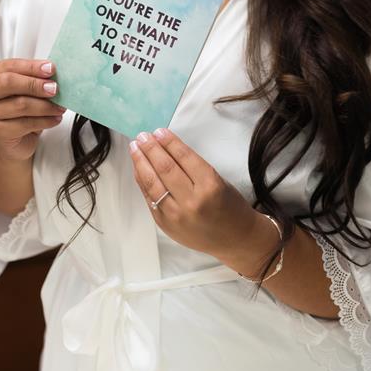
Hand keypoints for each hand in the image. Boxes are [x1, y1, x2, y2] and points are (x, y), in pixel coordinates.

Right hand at [0, 59, 66, 162]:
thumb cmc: (20, 110)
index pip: (10, 66)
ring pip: (20, 105)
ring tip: (60, 107)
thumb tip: (54, 75)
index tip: (51, 69)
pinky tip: (55, 119)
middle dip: (35, 84)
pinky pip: (26, 123)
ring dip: (45, 106)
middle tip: (54, 88)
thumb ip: (35, 80)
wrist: (13, 141)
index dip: (31, 66)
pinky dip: (45, 120)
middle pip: (9, 82)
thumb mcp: (27, 91)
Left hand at [129, 128, 271, 262]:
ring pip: (152, 183)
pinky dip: (142, 181)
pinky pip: (149, 198)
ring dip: (141, 163)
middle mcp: (192, 201)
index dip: (169, 142)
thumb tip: (166, 148)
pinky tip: (139, 169)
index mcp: (210, 186)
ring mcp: (176, 215)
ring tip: (135, 148)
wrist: (234, 239)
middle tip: (142, 136)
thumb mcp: (218, 181)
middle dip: (151, 149)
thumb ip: (192, 168)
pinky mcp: (166, 225)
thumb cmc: (230, 207)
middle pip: (165, 168)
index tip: (159, 131)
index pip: (184, 157)